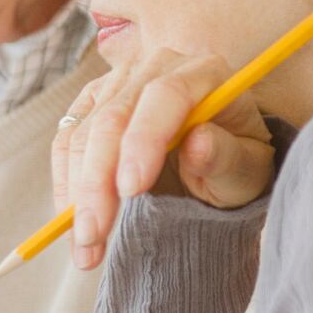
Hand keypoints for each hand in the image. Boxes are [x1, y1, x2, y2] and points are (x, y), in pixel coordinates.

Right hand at [53, 47, 273, 270]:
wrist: (218, 156)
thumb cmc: (236, 162)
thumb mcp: (248, 169)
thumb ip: (227, 157)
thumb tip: (198, 144)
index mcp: (204, 72)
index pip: (165, 95)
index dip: (143, 140)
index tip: (130, 190)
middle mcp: (156, 67)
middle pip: (113, 116)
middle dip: (97, 180)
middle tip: (92, 234)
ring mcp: (119, 82)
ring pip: (82, 132)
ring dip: (76, 192)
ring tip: (84, 245)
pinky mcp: (92, 103)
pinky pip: (65, 141)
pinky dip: (64, 183)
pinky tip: (69, 219)